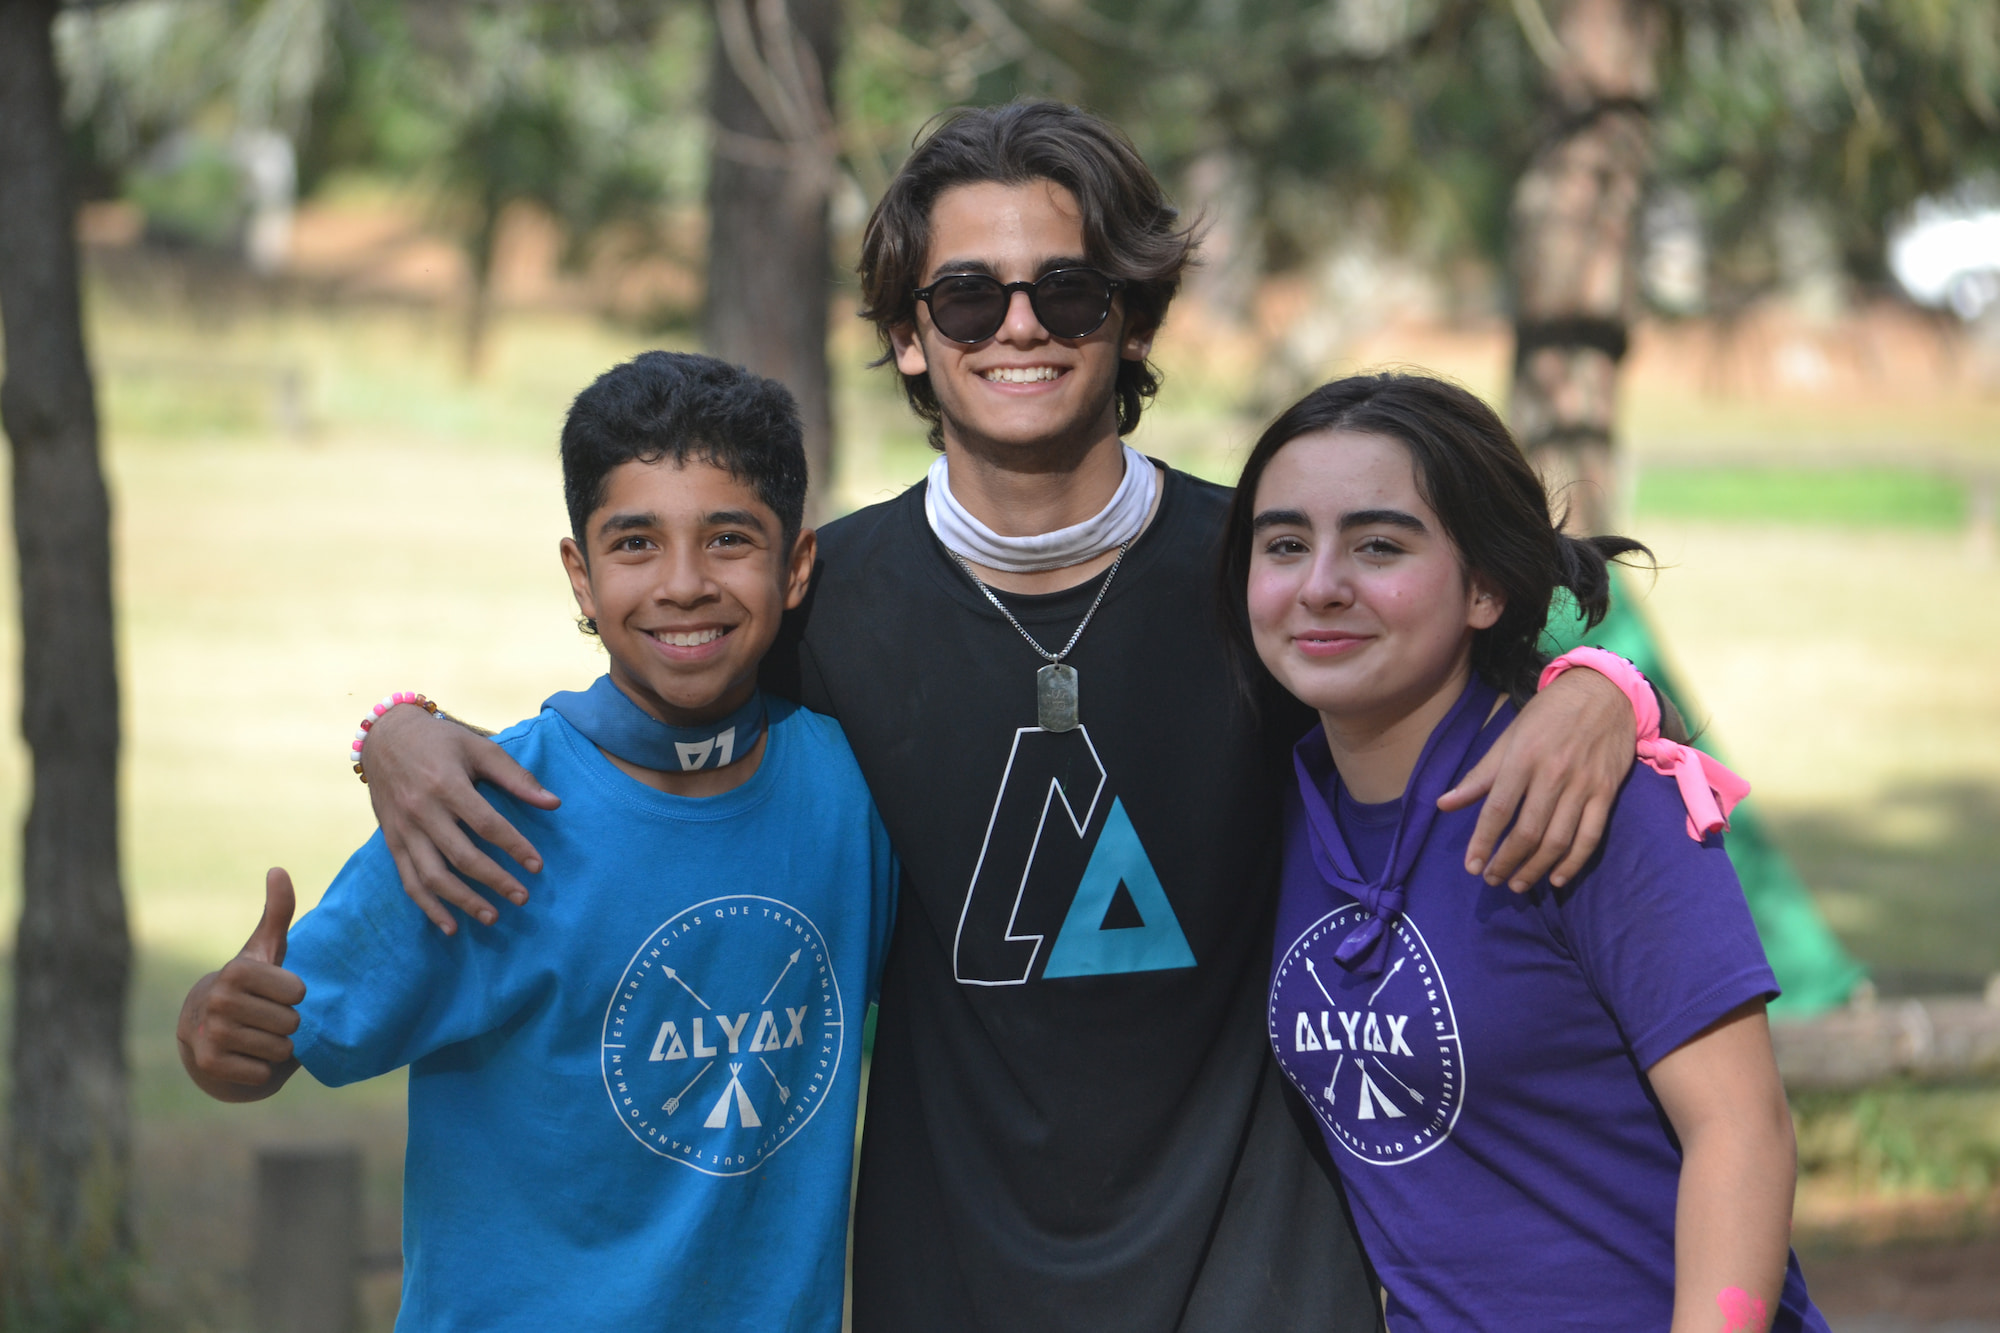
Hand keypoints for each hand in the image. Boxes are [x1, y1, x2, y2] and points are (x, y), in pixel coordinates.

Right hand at [177, 868, 306, 1101]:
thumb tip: (278, 869)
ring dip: (276, 1047)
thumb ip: (278, 911)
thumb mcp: (265, 948)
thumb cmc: (250, 984)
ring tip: (256, 1035)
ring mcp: (211, 1033)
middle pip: (292, 1022)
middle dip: (287, 1024)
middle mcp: (220, 1000)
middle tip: (265, 1017)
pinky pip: (263, 1074)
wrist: (205, 1028)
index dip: (294, 995)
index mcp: (237, 970)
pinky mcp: (210, 1065)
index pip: (298, 992)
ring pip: (280, 1049)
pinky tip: (245, 1056)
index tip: (275, 990)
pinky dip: (262, 1070)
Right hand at [364, 702, 559, 933]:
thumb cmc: (440, 741)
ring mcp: (403, 830)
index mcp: (446, 785)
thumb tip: (554, 803)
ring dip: (462, 901)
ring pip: (432, 876)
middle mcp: (421, 811)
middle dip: (494, 881)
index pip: (486, 824)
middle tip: (522, 898)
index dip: (514, 846)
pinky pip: (409, 880)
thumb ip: (516, 777)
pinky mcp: (391, 841)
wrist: (384, 737)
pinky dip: (428, 907)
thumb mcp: (479, 748)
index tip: (537, 866)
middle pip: (461, 856)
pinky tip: (450, 926)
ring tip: (492, 918)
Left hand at [1437, 668, 1634, 891]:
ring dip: (1535, 868)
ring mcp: (1583, 785)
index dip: (1482, 842)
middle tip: (1492, 880)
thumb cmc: (1549, 715)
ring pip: (1558, 840)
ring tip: (1518, 885)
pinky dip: (1573, 862)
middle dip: (1507, 862)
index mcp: (1522, 757)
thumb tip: (1444, 804)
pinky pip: (1590, 836)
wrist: (1604, 692)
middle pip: (1527, 832)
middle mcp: (1553, 773)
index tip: (1472, 866)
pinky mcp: (1607, 792)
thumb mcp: (1509, 737)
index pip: (1497, 809)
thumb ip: (1480, 775)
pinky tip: (1556, 878)